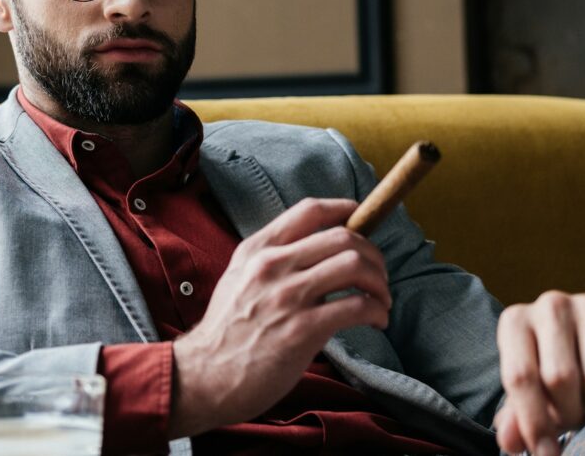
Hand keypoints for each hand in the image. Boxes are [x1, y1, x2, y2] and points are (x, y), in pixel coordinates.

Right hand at [168, 198, 391, 437]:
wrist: (204, 375)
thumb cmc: (227, 330)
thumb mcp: (239, 277)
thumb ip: (272, 259)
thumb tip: (318, 252)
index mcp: (258, 249)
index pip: (309, 210)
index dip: (343, 209)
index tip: (360, 216)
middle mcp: (272, 265)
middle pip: (343, 237)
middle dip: (373, 254)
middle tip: (379, 275)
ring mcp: (287, 296)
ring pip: (354, 266)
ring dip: (380, 283)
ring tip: (381, 300)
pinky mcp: (302, 330)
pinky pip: (356, 307)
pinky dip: (376, 311)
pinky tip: (376, 321)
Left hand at [494, 291, 584, 454]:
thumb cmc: (560, 367)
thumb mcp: (534, 390)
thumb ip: (519, 416)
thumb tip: (509, 442)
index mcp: (516, 322)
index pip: (520, 377)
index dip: (534, 422)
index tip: (547, 455)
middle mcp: (550, 304)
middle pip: (560, 378)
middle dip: (571, 412)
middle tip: (575, 416)